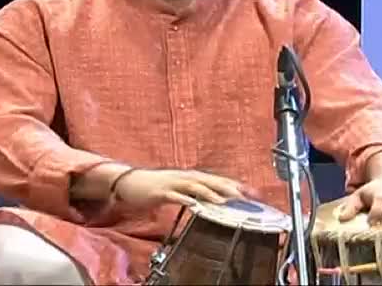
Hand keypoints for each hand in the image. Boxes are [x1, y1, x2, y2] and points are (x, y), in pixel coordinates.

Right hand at [112, 169, 260, 211]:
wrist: (129, 183)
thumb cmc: (154, 188)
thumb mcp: (179, 190)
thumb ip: (195, 194)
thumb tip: (212, 201)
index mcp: (192, 178)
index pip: (218, 181)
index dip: (236, 186)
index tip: (253, 193)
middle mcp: (186, 177)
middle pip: (212, 181)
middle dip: (231, 188)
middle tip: (248, 196)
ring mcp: (174, 183)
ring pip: (197, 186)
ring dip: (212, 193)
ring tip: (226, 200)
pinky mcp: (162, 192)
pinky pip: (176, 195)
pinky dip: (187, 199)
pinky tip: (195, 204)